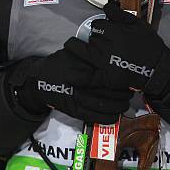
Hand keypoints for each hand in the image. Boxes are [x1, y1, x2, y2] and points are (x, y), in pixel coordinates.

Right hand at [8, 54, 132, 123]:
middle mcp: (81, 82)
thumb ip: (92, 54)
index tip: (129, 79)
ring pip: (104, 105)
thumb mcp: (76, 53)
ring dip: (118, 106)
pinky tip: (115, 115)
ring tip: (125, 103)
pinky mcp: (73, 110)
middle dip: (123, 93)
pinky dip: (108, 117)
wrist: (39, 79)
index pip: (109, 75)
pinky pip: (95, 117)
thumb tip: (113, 52)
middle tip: (130, 92)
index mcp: (84, 67)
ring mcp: (77, 98)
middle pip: (110, 90)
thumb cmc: (60, 64)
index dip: (122, 79)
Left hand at [65, 2, 169, 90]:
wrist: (157, 68)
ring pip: (85, 51)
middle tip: (100, 40)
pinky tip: (72, 72)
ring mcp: (105, 63)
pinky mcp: (106, 77)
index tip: (103, 29)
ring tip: (77, 47)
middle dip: (95, 37)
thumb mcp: (139, 25)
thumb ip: (120, 15)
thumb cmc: (151, 47)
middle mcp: (107, 47)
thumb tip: (107, 7)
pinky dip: (78, 74)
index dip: (100, 26)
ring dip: (81, 48)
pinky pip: (87, 75)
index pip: (98, 25)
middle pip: (91, 37)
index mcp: (115, 33)